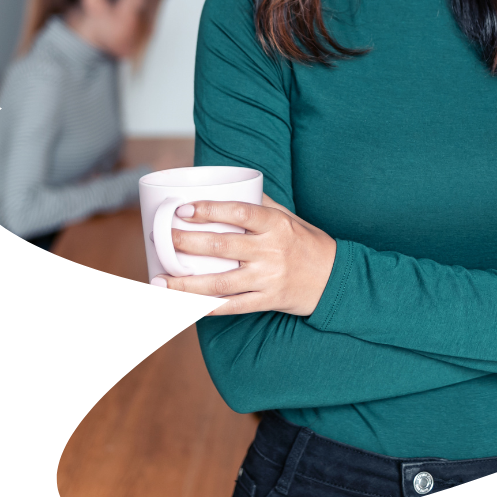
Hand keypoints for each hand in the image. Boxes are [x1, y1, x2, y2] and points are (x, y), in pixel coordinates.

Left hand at [165, 193, 336, 316]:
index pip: (239, 213)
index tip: (183, 209)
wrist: (335, 279)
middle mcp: (272, 251)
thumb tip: (230, 188)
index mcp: (277, 225)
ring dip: (186, 282)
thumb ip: (262, 205)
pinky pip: (231, 307)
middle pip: (222, 246)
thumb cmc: (309, 243)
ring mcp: (269, 278)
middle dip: (187, 242)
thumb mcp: (291, 218)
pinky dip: (206, 308)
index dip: (209, 210)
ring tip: (161, 279)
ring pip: (220, 282)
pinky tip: (184, 305)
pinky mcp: (267, 300)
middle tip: (163, 239)